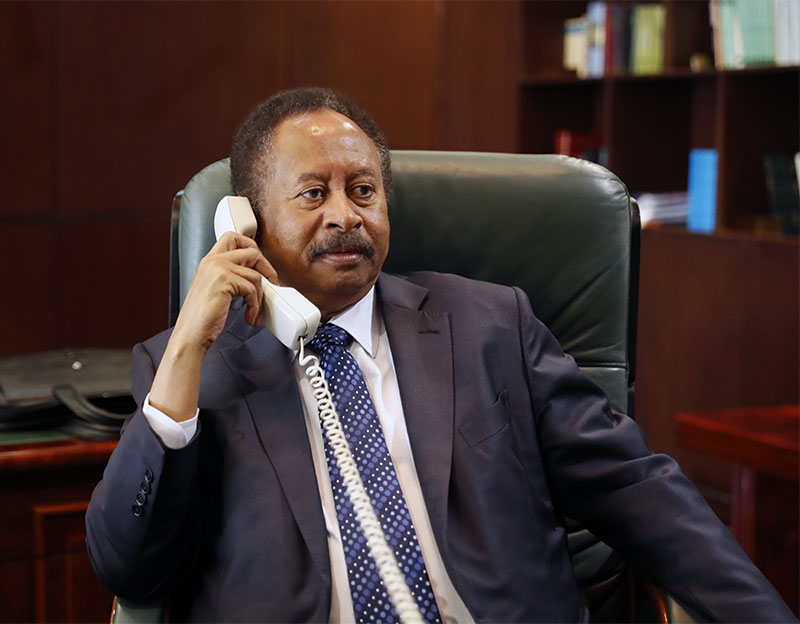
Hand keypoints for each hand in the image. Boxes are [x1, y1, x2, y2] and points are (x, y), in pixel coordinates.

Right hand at [150, 233, 275, 421]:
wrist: (190, 335)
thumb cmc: (201, 319)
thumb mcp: (214, 291)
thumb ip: (230, 277)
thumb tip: (256, 276)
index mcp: (208, 262)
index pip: (232, 238)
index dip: (251, 247)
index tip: (260, 264)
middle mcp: (212, 261)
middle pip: (250, 249)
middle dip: (266, 266)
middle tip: (272, 282)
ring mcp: (217, 269)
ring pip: (255, 274)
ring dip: (260, 296)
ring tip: (254, 311)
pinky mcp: (224, 280)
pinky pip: (252, 288)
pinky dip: (255, 305)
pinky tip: (249, 316)